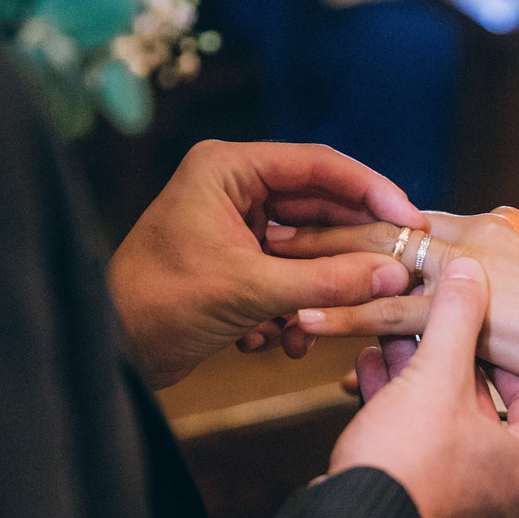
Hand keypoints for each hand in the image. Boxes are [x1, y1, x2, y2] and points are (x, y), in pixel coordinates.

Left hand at [107, 140, 426, 388]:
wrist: (109, 352)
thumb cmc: (160, 304)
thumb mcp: (253, 292)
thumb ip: (329, 281)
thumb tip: (393, 273)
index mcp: (229, 169)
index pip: (319, 166)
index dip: (372, 190)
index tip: (409, 219)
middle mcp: (235, 188)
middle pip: (319, 207)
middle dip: (349, 248)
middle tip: (396, 266)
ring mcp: (236, 224)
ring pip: (307, 247)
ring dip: (317, 289)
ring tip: (319, 320)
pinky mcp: (238, 260)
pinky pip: (288, 273)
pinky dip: (292, 306)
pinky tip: (279, 339)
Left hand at [268, 207, 518, 389]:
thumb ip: (493, 281)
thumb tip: (464, 290)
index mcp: (488, 225)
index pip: (407, 214)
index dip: (357, 212)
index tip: (312, 215)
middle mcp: (474, 233)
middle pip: (381, 224)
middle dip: (324, 225)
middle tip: (267, 223)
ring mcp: (470, 268)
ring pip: (377, 262)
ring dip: (319, 263)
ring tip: (266, 260)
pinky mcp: (468, 311)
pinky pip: (391, 313)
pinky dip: (344, 315)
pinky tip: (303, 319)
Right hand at [330, 258, 518, 517]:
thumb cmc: (407, 467)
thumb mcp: (436, 376)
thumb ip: (456, 318)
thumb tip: (468, 273)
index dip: (499, 344)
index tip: (477, 316)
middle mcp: (511, 492)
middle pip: (484, 403)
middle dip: (446, 356)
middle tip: (427, 322)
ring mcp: (470, 505)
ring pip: (447, 422)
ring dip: (417, 377)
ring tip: (391, 337)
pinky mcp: (429, 506)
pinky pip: (422, 446)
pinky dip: (400, 409)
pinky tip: (373, 369)